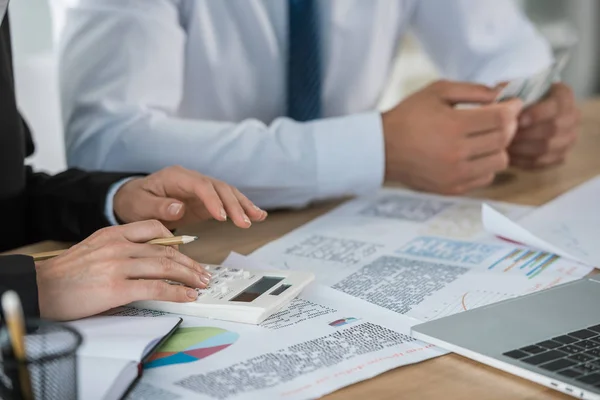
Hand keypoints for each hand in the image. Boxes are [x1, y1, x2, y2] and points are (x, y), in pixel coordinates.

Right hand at [35, 220, 210, 320]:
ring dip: (189, 276)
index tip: (187, 252)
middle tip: (202, 273)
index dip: (176, 241)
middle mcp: (118, 245)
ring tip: (200, 284)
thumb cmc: (66, 274)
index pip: (154, 228)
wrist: (40, 288)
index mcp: (113, 233)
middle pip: (166, 250)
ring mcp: (118, 265)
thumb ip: (120, 248)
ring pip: (165, 266)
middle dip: (189, 263)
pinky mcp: (117, 287)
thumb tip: (148, 258)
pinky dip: (176, 292)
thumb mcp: (94, 248)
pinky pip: (156, 288)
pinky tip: (186, 296)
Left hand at [113, 166, 266, 228]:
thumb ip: (158, 206)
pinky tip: (257, 215)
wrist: (134, 199)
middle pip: (219, 188)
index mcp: (176, 177)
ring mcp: (201, 188)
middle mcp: (192, 179)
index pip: (200, 185)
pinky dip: (242, 207)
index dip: (213, 200)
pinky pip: (227, 201)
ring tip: (258, 217)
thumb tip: (179, 207)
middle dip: (234, 205)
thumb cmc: (135, 201)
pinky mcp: (207, 200)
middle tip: (244, 223)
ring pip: (228, 193)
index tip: (222, 217)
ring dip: (243, 205)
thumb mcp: (139, 205)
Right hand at [381, 80, 522, 194]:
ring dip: (499, 147)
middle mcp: (456, 153)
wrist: (381, 148)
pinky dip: (486, 165)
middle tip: (500, 118)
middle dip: (509, 125)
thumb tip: (503, 94)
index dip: (512, 109)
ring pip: (500, 161)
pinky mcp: (452, 188)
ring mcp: (455, 174)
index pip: (501, 119)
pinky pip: (486, 178)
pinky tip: (474, 155)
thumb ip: (472, 90)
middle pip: (504, 140)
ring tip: (486, 138)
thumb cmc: (408, 116)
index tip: (512, 104)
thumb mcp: (437, 91)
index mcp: (453, 126)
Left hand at [509, 83, 578, 167]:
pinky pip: (543, 162)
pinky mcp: (559, 156)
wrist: (520, 116)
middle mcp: (571, 117)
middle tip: (505, 136)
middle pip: (554, 129)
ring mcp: (568, 138)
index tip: (518, 120)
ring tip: (503, 147)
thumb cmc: (515, 101)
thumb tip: (498, 99)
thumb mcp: (511, 90)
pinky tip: (508, 157)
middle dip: (526, 134)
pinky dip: (523, 161)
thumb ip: (507, 93)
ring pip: (547, 148)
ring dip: (522, 149)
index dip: (538, 114)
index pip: (556, 106)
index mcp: (563, 96)